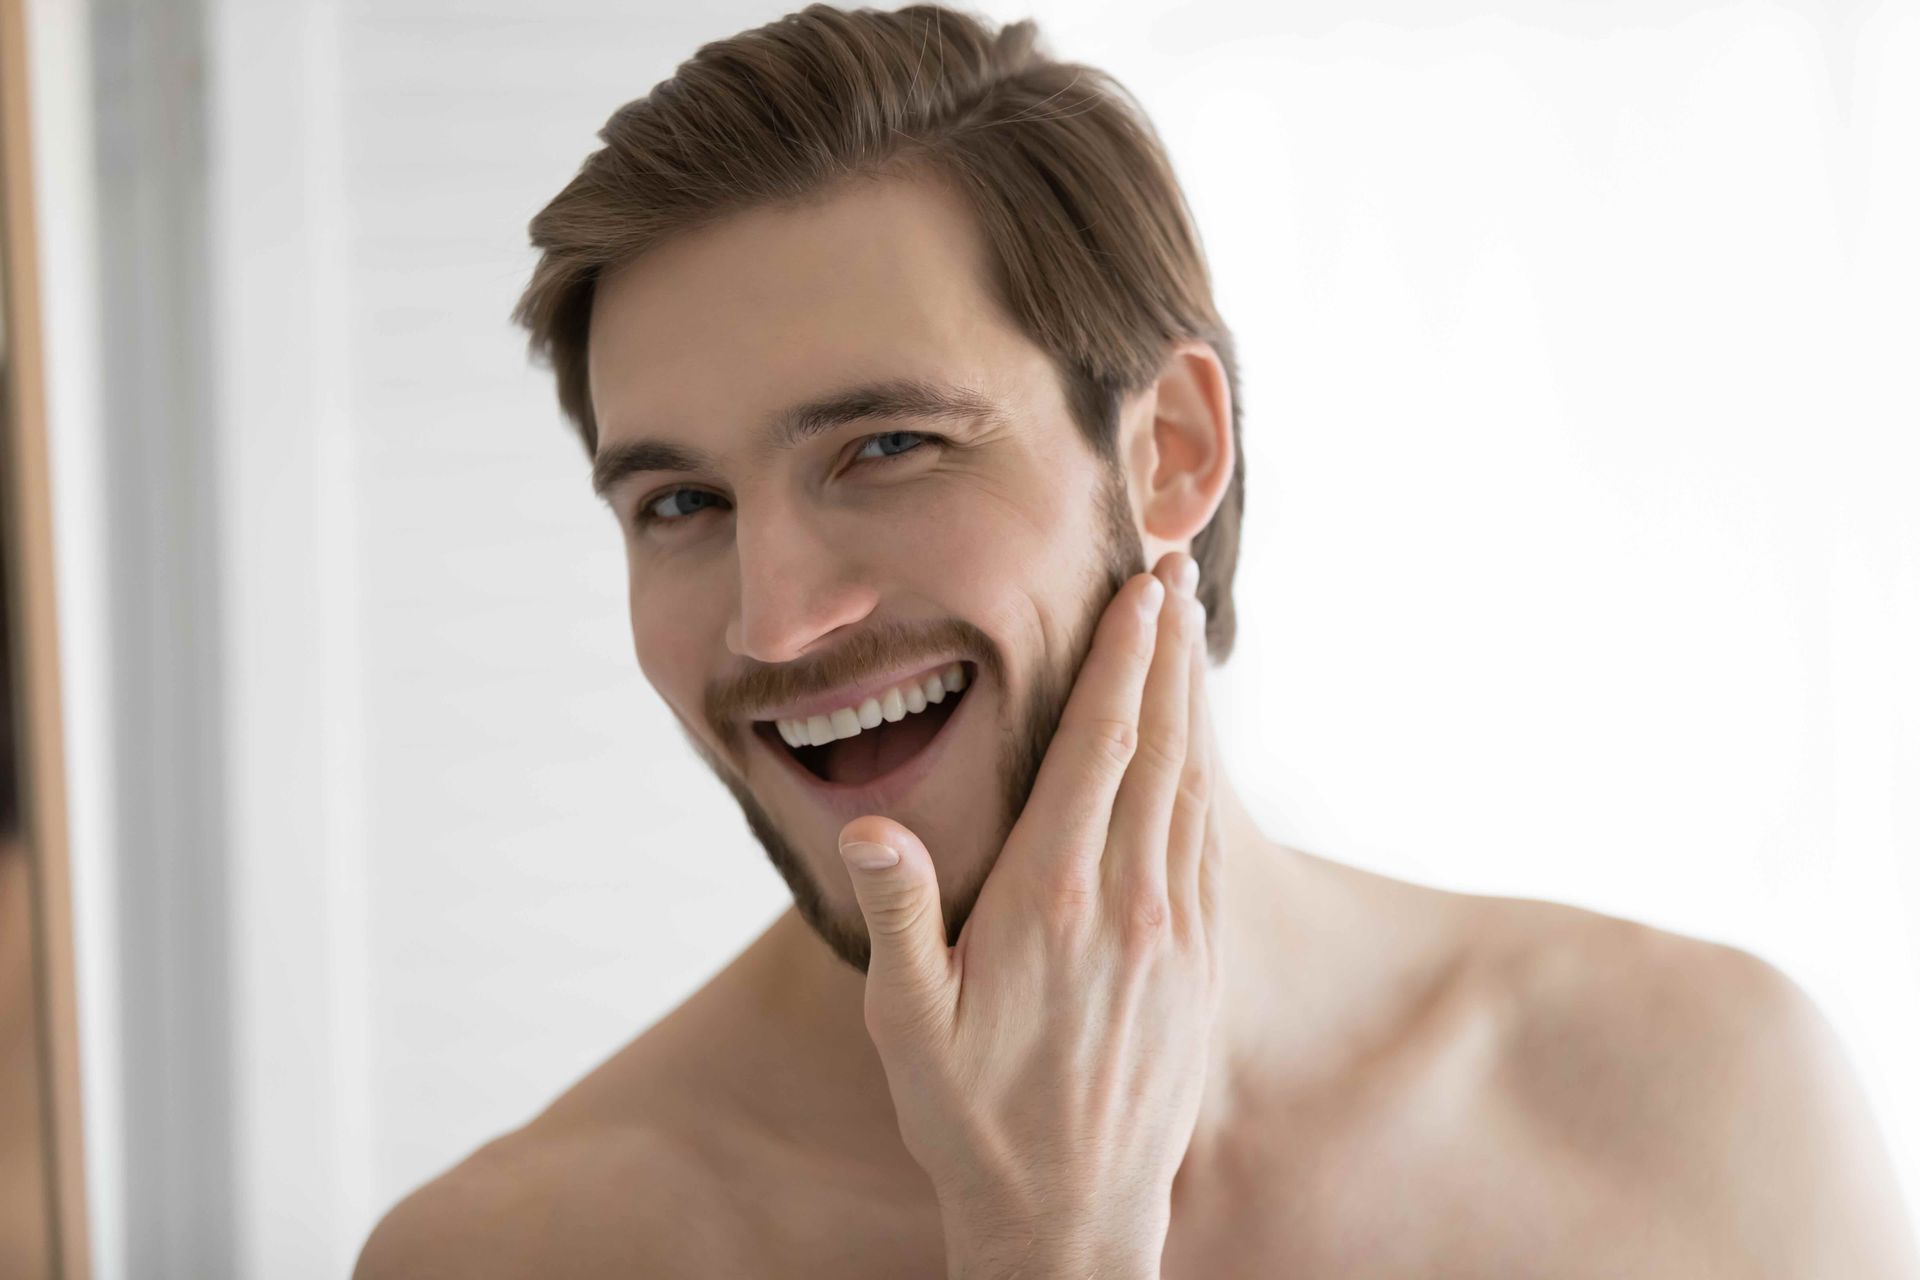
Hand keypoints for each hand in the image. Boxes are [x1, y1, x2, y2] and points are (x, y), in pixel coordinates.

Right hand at [835, 550, 1222, 1279]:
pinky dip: (1204, 778)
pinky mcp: (1198, 966)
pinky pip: (1205, 845)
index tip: (1140, 592)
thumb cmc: (971, 1119)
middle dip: (1166, 654)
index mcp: (1052, 901)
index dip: (1122, 662)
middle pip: (1159, 749)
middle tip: (1175, 574)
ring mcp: (1174, 935)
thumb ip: (897, 916)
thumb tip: (869, 828)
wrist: (1072, 1218)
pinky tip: (1196, 752)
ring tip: (1188, 636)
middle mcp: (1128, 904)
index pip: (1099, 750)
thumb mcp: (907, 1024)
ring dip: (1192, 705)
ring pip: (1192, 789)